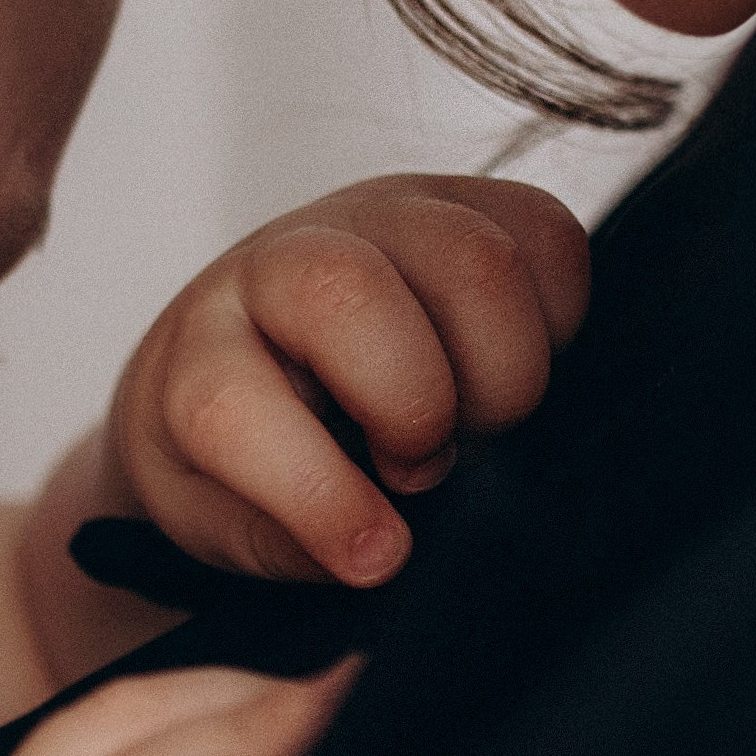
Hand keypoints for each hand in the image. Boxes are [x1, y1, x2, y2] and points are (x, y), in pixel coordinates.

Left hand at [108, 174, 590, 587]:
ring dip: (501, 372)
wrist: (254, 348)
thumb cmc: (231, 446)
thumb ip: (282, 541)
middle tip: (418, 467)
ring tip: (472, 420)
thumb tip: (378, 547)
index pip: (231, 403)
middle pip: (349, 293)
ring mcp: (381, 215)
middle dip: (412, 407)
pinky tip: (503, 365)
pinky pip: (549, 236)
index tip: (373, 555)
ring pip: (476, 259)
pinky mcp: (467, 200)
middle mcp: (285, 260)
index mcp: (200, 347)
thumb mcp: (218, 515)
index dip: (314, 492)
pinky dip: (556, 321)